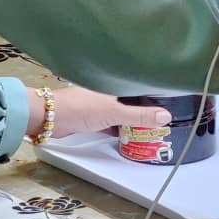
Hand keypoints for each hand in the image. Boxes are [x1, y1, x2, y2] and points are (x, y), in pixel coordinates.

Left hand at [28, 85, 171, 138]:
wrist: (49, 118)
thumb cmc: (79, 108)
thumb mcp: (114, 112)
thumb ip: (139, 116)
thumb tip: (166, 116)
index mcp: (113, 84)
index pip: (138, 87)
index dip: (152, 95)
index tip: (169, 102)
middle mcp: (106, 92)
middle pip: (130, 101)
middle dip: (143, 109)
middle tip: (161, 119)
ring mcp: (97, 105)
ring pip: (120, 112)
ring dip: (130, 120)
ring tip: (149, 128)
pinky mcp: (90, 118)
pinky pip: (110, 122)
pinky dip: (118, 128)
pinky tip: (127, 134)